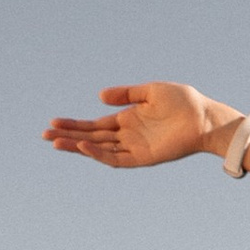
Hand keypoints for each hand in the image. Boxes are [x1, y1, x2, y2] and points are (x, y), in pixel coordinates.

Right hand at [43, 80, 231, 168]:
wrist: (204, 117)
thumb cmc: (183, 102)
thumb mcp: (150, 91)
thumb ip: (126, 94)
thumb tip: (100, 96)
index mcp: (127, 119)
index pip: (94, 125)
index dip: (74, 125)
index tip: (54, 122)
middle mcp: (127, 135)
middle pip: (91, 138)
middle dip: (69, 136)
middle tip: (45, 134)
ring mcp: (134, 147)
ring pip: (99, 149)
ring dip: (78, 147)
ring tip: (56, 142)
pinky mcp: (143, 157)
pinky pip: (117, 158)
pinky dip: (100, 154)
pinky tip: (85, 147)